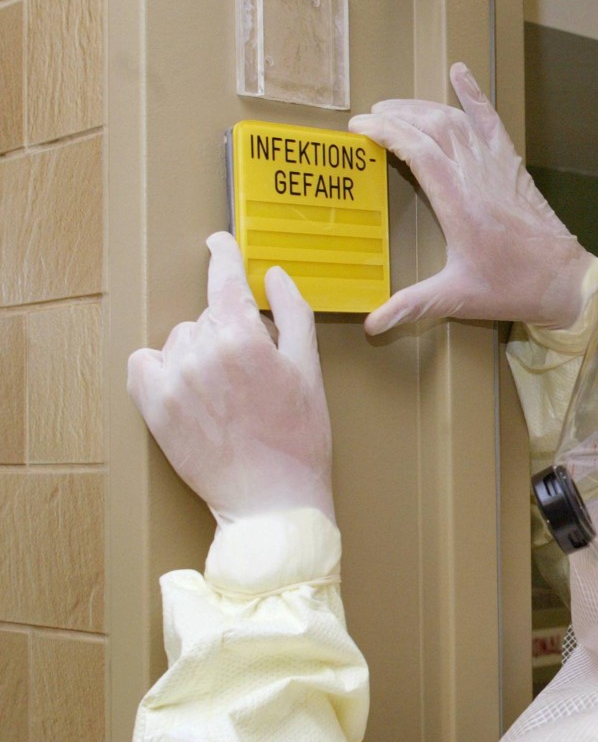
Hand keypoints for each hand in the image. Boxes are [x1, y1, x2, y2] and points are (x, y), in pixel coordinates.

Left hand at [127, 233, 333, 526]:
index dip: (223, 254)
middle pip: (210, 316)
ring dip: (200, 353)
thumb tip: (274, 275)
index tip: (219, 242)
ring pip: (181, 339)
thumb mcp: (308, 370)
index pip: (225, 279)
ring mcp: (173, 380)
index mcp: (245, 338)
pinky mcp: (152, 407)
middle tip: (254, 373)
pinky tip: (189, 392)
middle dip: (230, 331)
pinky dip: (162, 369)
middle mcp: (203, 352)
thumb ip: (292, 313)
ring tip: (227, 393)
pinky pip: (144, 363)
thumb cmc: (299, 439)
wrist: (271, 498)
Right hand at [350, 62, 596, 335]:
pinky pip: (491, 122)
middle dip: (398, 115)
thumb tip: (370, 325)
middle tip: (370, 117)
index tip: (359, 126)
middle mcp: (477, 177)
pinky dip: (474, 96)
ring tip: (396, 106)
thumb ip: (412, 305)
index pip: (417, 151)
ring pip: (457, 121)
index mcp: (459, 204)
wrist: (564, 281)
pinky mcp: (512, 166)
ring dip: (424, 106)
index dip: (386, 133)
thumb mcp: (457, 297)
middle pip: (433, 127)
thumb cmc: (512, 288)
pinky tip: (459, 72)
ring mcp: (497, 167)